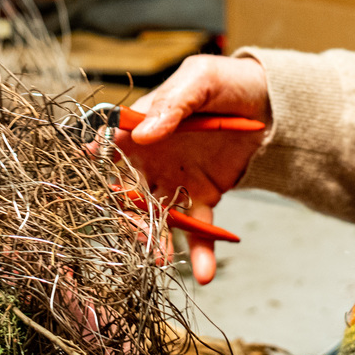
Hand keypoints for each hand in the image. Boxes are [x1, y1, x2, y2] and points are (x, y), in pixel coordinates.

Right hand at [113, 55, 270, 284]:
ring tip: (160, 257)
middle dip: (124, 213)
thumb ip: (172, 104)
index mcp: (142, 126)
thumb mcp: (200, 81)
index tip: (86, 172)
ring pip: (155, 216)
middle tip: (133, 228)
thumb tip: (143, 133)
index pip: (109, 144)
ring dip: (154, 239)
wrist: (267, 103)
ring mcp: (174, 181)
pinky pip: (198, 229)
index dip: (94, 158)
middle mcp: (150, 159)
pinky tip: (204, 274)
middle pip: (126, 190)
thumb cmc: (225, 83)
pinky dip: (200, 252)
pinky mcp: (202, 198)